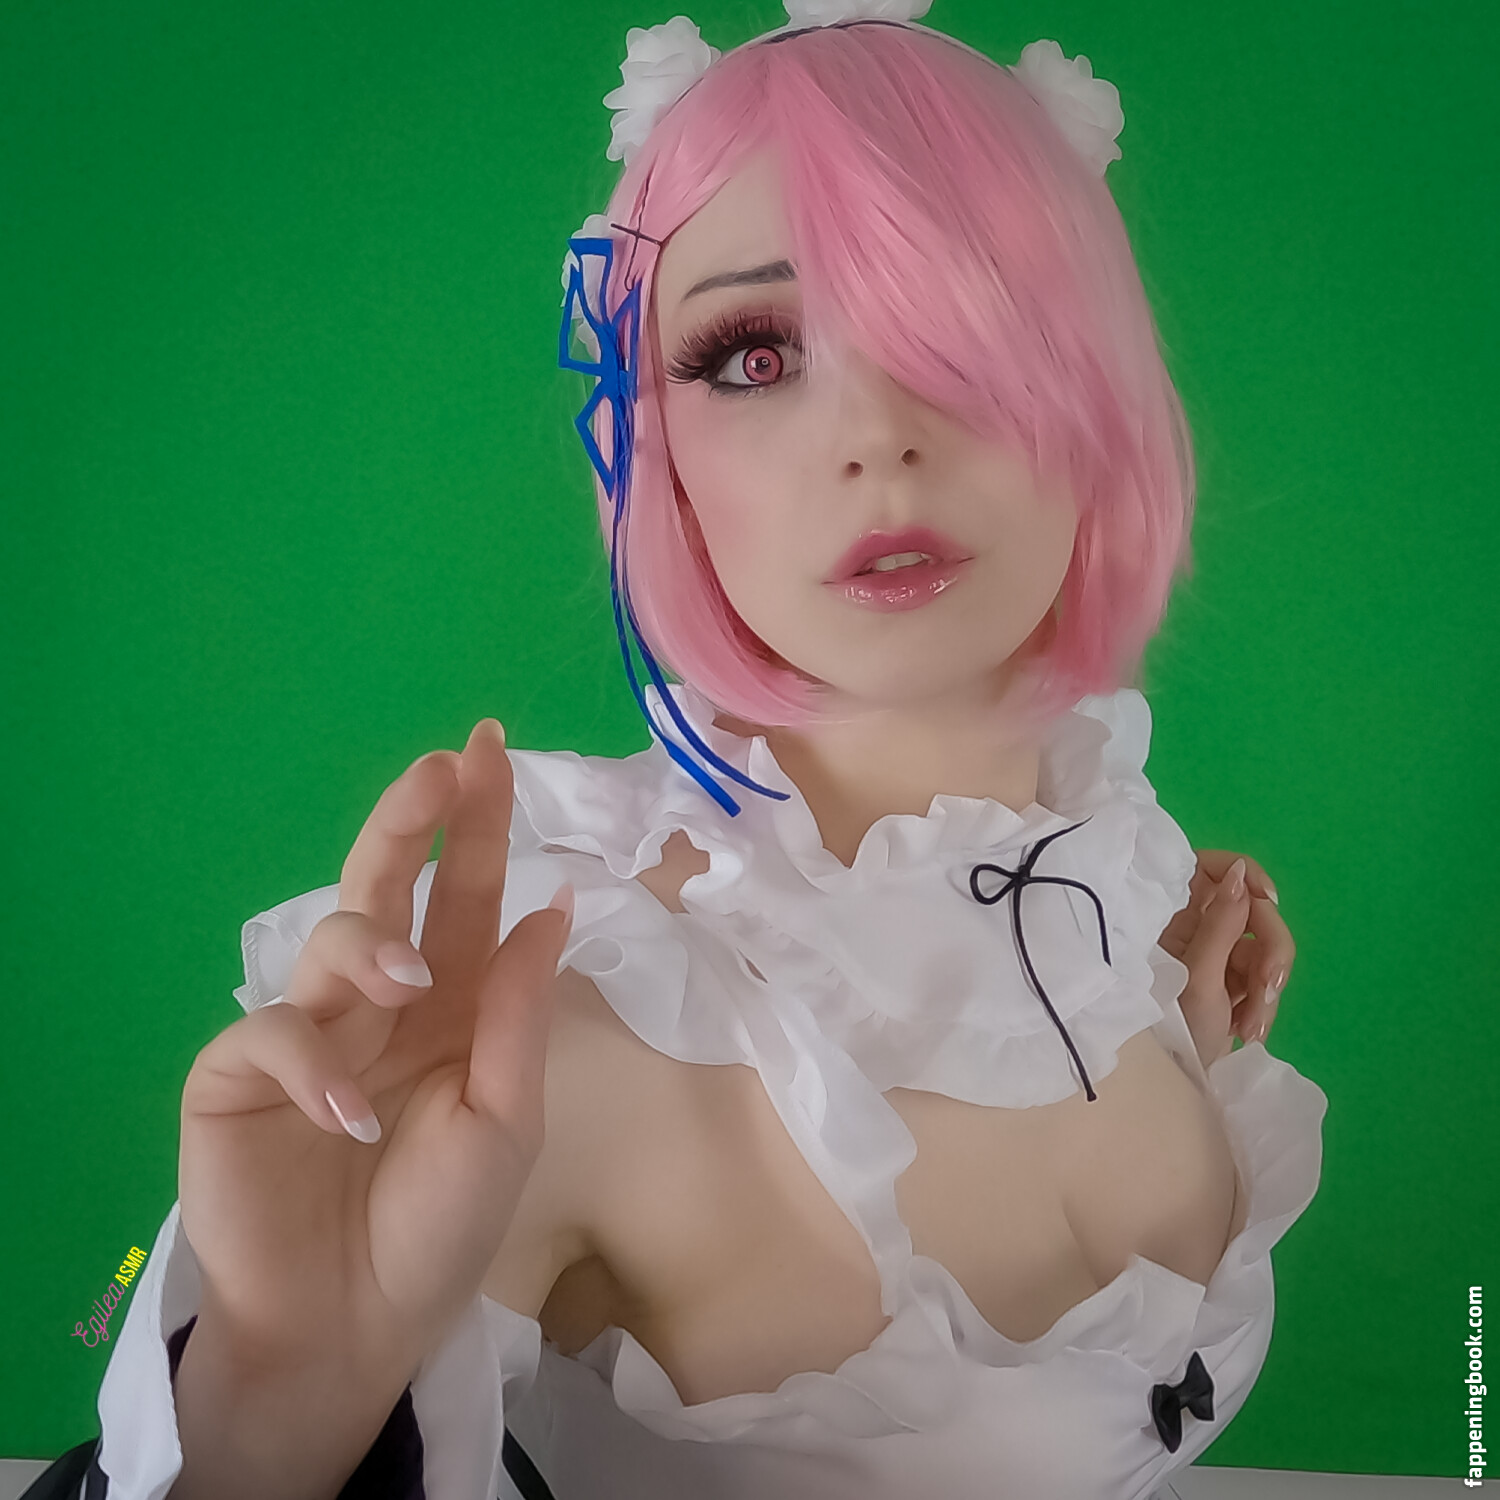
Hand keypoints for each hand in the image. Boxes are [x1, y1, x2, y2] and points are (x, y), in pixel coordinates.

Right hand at [178, 718, 572, 1385]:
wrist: (356, 1327)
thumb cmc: (440, 1228)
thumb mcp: (504, 1119)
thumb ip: (518, 1012)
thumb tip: (555, 902)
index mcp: (451, 1008)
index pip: (465, 899)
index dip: (476, 827)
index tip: (486, 750)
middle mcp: (380, 1004)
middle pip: (387, 889)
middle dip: (410, 823)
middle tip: (438, 769)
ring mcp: (309, 1033)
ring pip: (331, 940)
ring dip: (374, 946)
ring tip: (412, 984)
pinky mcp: (240, 1077)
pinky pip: (272, 1033)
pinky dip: (312, 1061)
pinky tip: (348, 1116)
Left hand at [1157, 849, 1294, 1067]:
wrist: (1176, 1078)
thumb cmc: (1173, 1023)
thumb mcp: (1198, 975)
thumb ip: (1222, 923)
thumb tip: (1241, 872)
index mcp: (1175, 911)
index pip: (1213, 867)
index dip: (1247, 875)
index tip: (1268, 899)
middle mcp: (1196, 923)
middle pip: (1255, 910)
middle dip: (1271, 951)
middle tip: (1268, 988)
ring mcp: (1218, 951)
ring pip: (1267, 946)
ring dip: (1269, 987)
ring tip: (1251, 1026)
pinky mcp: (1235, 978)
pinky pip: (1266, 975)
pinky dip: (1263, 1004)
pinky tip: (1250, 1030)